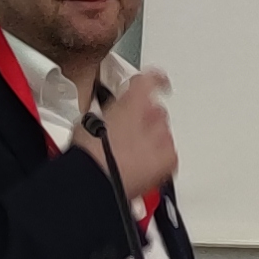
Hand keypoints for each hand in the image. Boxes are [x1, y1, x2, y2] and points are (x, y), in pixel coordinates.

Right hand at [93, 66, 178, 199]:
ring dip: (152, 140)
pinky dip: (160, 158)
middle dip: (146, 120)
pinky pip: (169, 154)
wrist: (97, 179)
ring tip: (132, 154)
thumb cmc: (89, 153)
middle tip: (129, 134)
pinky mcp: (168, 159)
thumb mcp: (89, 122)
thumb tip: (103, 122)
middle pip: (157, 110)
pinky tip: (143, 165)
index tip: (158, 82)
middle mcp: (152, 115)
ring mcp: (162, 137)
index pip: (152, 79)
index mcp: (132, 99)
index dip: (156, 79)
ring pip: (163, 132)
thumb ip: (106, 114)